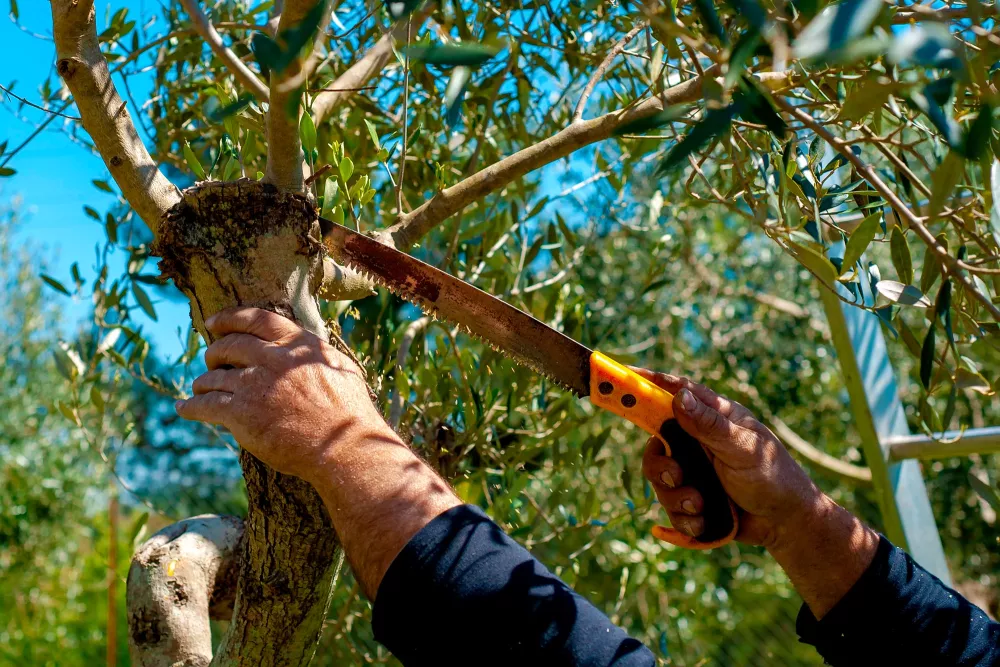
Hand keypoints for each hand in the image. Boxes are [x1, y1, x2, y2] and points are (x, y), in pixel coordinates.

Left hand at [175, 307, 389, 482]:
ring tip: (199, 389)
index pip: (255, 319)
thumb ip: (317, 354)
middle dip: (214, 352)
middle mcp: (272, 358)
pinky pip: (205, 405)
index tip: (212, 322)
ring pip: (213, 377)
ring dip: (203, 382)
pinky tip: (184, 408)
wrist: (344, 448)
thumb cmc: (350, 413)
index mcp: (297, 344)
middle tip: (210, 360)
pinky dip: (191, 406)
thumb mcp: (342, 368)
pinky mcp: (241, 414)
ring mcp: (254, 385)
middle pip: (228, 345)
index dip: (228, 318)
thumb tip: (306, 347)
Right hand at [637, 371, 820, 550]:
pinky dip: (684, 517)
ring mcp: (693, 469)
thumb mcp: (743, 448)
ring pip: (659, 478)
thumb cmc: (773, 475)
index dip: (646, 383)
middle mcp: (697, 440)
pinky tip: (704, 520)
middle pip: (655, 442)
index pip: (674, 391)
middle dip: (661, 465)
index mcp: (712, 417)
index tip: (622, 375)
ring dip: (676, 496)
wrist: (785, 523)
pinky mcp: (691, 496)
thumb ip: (709, 425)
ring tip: (700, 504)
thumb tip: (678, 396)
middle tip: (676, 475)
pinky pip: (670, 505)